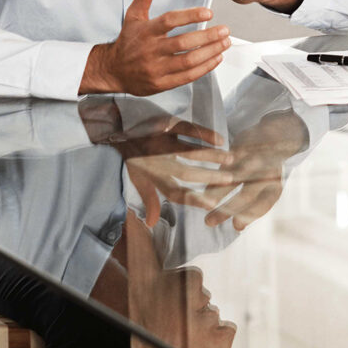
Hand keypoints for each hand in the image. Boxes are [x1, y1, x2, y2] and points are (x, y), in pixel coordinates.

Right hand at [79, 0, 230, 95]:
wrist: (114, 70)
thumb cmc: (128, 41)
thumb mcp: (133, 16)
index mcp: (146, 31)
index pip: (169, 21)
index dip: (190, 15)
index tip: (208, 12)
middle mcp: (151, 50)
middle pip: (182, 43)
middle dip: (207, 37)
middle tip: (224, 30)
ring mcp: (156, 68)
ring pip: (188, 61)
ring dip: (210, 52)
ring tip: (224, 43)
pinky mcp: (161, 84)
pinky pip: (186, 77)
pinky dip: (204, 68)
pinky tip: (216, 58)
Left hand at [81, 106, 232, 225]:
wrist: (117, 129)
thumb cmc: (133, 158)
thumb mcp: (138, 180)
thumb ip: (150, 200)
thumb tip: (152, 224)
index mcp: (154, 176)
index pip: (176, 192)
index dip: (194, 199)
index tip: (212, 204)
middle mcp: (159, 162)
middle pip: (187, 173)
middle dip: (209, 178)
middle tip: (231, 180)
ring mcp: (163, 142)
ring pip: (190, 151)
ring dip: (211, 156)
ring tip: (230, 159)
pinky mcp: (167, 124)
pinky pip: (187, 129)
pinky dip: (204, 134)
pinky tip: (219, 139)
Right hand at [196, 109, 310, 230]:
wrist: (277, 134)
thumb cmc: (268, 169)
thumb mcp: (269, 186)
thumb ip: (255, 205)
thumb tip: (238, 227)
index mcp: (276, 184)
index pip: (263, 204)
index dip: (250, 215)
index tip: (235, 226)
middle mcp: (267, 172)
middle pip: (247, 194)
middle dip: (227, 209)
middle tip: (208, 222)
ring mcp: (254, 158)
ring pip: (233, 178)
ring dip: (216, 193)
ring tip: (201, 204)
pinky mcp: (243, 147)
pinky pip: (226, 163)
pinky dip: (215, 175)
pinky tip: (202, 185)